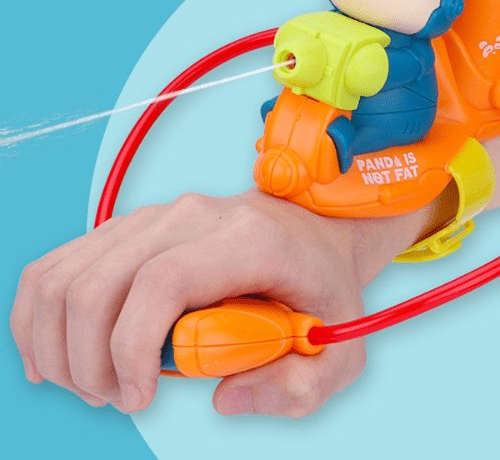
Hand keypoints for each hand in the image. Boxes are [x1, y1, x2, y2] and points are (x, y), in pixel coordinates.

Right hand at [10, 189, 366, 416]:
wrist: (313, 231)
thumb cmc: (323, 286)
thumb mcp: (340, 349)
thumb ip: (300, 386)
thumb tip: (224, 398)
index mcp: (248, 240)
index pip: (162, 282)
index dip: (130, 348)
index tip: (138, 397)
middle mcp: (194, 215)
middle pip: (100, 283)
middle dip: (87, 361)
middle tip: (117, 399)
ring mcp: (158, 214)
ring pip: (67, 273)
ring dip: (58, 342)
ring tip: (93, 383)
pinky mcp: (136, 225)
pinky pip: (65, 262)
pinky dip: (44, 313)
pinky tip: (62, 352)